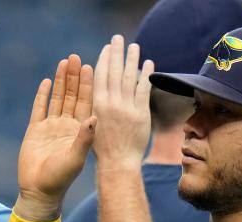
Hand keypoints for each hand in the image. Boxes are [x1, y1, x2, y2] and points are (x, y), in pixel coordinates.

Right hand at [15, 54, 96, 221]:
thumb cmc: (61, 178)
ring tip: (64, 62)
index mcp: (80, 132)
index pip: (86, 103)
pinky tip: (48, 81)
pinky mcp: (35, 130)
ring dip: (61, 81)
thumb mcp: (76, 157)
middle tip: (77, 57)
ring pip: (57, 99)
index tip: (91, 67)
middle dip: (75, 77)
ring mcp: (51, 127)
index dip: (88, 85)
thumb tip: (95, 117)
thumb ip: (85, 137)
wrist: (39, 191)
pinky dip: (43, 95)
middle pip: (72, 96)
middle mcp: (67, 126)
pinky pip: (40, 108)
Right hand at [92, 35, 154, 171]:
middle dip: (117, 52)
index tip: (107, 48)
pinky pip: (144, 89)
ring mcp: (127, 107)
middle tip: (118, 38)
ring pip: (130, 77)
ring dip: (132, 59)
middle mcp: (111, 102)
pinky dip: (146, 75)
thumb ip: (98, 103)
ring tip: (134, 46)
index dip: (104, 59)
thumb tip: (102, 87)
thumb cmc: (103, 146)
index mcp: (97, 103)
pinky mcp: (141, 113)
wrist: (118, 162)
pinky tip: (149, 63)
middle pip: (115, 71)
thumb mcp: (92, 122)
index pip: (100, 75)